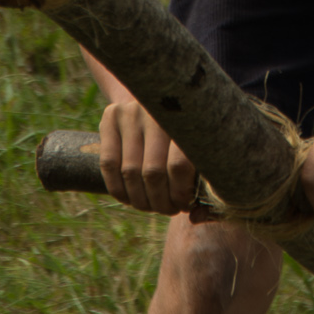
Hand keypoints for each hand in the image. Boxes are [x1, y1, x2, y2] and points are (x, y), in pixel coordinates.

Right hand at [97, 99, 198, 214]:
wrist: (164, 96)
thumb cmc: (190, 136)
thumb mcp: (205, 152)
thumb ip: (204, 186)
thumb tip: (194, 217)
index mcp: (188, 116)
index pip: (178, 166)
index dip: (180, 194)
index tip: (184, 205)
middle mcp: (158, 111)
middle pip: (152, 172)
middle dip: (160, 202)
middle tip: (168, 209)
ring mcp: (132, 111)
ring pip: (130, 172)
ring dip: (140, 200)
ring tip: (152, 205)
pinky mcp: (112, 115)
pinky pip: (108, 164)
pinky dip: (118, 189)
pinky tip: (131, 198)